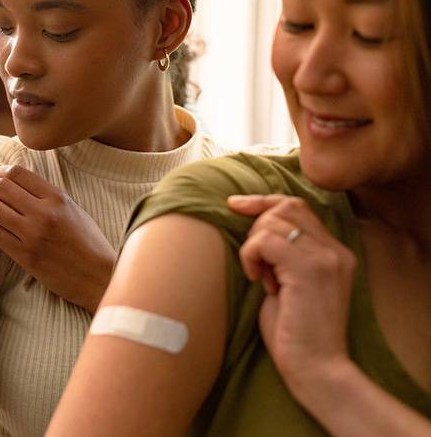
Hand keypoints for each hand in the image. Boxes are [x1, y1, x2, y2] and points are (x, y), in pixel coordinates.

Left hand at [0, 165, 114, 313]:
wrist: (98, 277)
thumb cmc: (88, 242)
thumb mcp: (73, 209)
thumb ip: (46, 195)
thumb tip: (15, 180)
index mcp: (58, 198)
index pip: (17, 173)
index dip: (1, 172)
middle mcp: (44, 214)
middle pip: (1, 187)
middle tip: (0, 197)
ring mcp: (33, 236)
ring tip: (2, 216)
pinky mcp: (25, 257)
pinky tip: (5, 232)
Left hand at [228, 194, 356, 395]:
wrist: (316, 367)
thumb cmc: (295, 333)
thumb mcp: (288, 284)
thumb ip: (282, 255)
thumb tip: (254, 232)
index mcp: (334, 252)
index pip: (298, 206)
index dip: (263, 201)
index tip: (234, 205)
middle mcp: (335, 250)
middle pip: (284, 207)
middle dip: (256, 228)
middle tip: (256, 264)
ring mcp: (325, 257)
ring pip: (272, 222)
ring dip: (254, 247)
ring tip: (262, 278)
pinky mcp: (309, 269)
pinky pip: (265, 241)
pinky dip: (251, 256)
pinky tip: (258, 281)